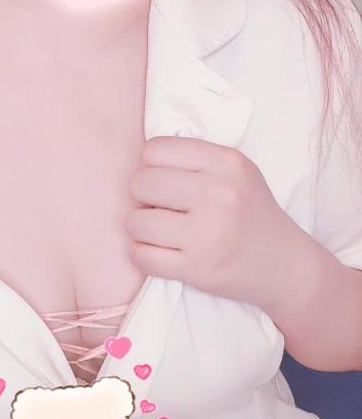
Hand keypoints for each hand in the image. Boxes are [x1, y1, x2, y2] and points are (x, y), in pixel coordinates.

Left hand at [124, 135, 311, 308]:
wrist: (283, 264)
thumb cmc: (250, 213)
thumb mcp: (236, 171)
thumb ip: (194, 159)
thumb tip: (139, 164)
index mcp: (226, 164)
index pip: (155, 149)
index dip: (151, 166)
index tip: (164, 180)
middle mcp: (218, 195)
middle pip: (140, 184)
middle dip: (141, 196)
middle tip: (158, 207)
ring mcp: (207, 235)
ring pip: (135, 222)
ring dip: (139, 228)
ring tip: (159, 230)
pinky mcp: (197, 269)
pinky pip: (141, 256)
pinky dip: (142, 254)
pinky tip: (159, 251)